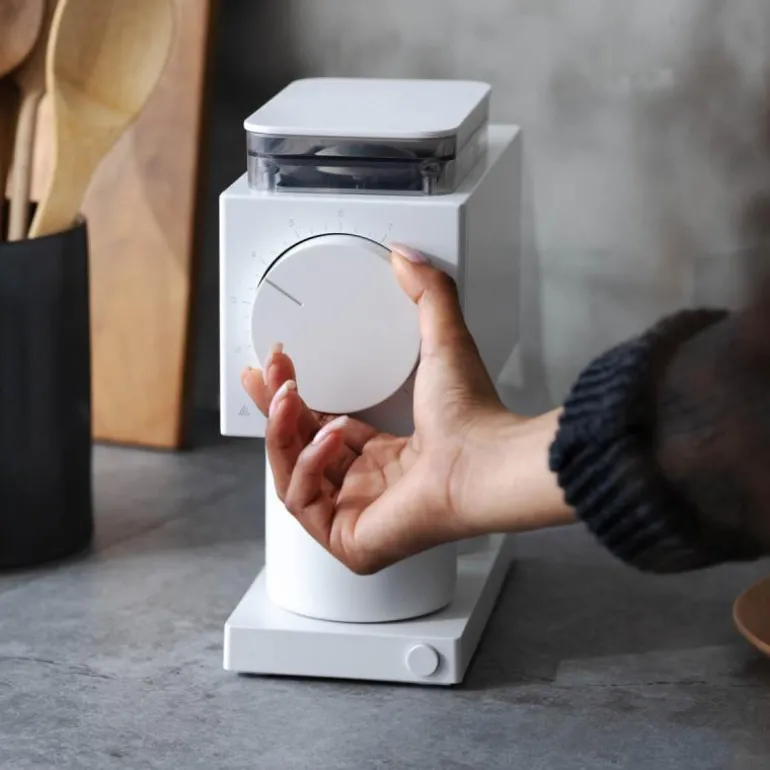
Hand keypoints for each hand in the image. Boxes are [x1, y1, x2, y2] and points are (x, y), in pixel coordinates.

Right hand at [242, 245, 570, 573]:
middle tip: (264, 374)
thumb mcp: (442, 341)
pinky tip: (326, 440)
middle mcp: (368, 485)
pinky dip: (305, 467)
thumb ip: (427, 293)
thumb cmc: (473, 418)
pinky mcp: (351, 540)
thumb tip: (406, 254)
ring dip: (283, 433)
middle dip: (274, 410)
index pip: (320, 429)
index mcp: (384, 454)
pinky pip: (302, 503)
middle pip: (296, 451)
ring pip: (290, 476)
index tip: (275, 367)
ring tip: (290, 396)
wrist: (487, 461)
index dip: (291, 400)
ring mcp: (357, 514)